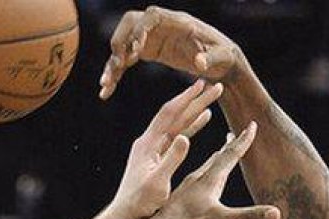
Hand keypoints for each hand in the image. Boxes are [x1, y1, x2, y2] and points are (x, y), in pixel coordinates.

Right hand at [100, 8, 241, 99]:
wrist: (219, 62)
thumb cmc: (223, 56)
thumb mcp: (220, 58)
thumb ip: (210, 59)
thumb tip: (199, 62)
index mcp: (177, 23)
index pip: (151, 17)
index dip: (140, 31)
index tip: (135, 50)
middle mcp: (160, 27)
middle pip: (130, 24)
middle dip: (120, 43)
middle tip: (118, 65)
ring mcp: (152, 38)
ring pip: (123, 44)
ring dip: (112, 63)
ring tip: (105, 84)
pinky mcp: (147, 52)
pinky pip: (125, 60)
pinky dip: (115, 74)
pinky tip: (107, 91)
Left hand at [108, 80, 221, 218]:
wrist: (124, 214)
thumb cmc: (140, 202)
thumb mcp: (158, 182)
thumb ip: (172, 159)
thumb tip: (185, 138)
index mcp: (148, 144)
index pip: (169, 114)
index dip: (186, 98)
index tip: (202, 84)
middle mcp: (149, 141)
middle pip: (174, 114)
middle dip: (195, 99)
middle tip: (215, 85)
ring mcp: (152, 147)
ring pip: (177, 123)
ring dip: (194, 109)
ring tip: (212, 96)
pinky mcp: (156, 155)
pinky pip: (176, 135)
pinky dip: (191, 125)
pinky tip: (204, 119)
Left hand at [148, 122, 279, 218]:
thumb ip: (248, 215)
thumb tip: (277, 212)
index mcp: (208, 180)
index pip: (229, 155)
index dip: (242, 141)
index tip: (253, 124)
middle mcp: (197, 178)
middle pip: (217, 155)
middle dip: (232, 142)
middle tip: (241, 129)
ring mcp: (186, 186)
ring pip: (205, 164)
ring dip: (218, 155)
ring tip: (224, 146)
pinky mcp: (178, 195)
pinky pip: (193, 174)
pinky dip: (203, 168)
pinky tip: (199, 175)